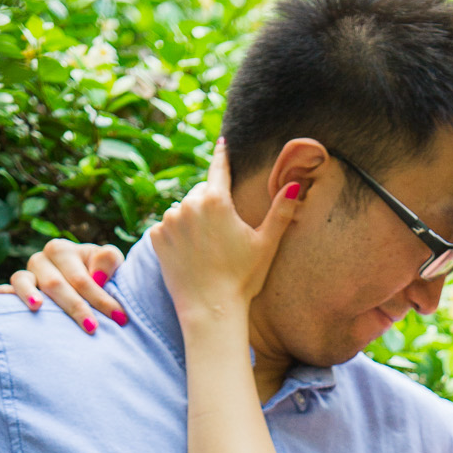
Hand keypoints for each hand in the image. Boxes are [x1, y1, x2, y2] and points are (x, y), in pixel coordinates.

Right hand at [0, 237, 126, 333]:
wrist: (86, 280)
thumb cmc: (101, 274)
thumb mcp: (111, 264)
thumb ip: (109, 260)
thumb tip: (96, 275)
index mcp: (62, 250)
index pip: (82, 278)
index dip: (102, 298)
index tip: (120, 318)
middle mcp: (40, 259)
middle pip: (56, 284)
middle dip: (76, 307)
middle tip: (93, 328)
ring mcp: (27, 276)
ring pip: (24, 283)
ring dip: (29, 295)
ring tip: (37, 307)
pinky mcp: (16, 291)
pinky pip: (4, 291)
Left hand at [150, 137, 300, 323]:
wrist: (211, 310)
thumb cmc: (243, 278)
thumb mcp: (266, 244)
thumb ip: (281, 211)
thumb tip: (296, 185)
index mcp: (217, 201)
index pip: (219, 168)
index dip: (222, 155)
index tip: (222, 142)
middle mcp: (188, 204)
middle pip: (202, 193)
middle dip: (211, 205)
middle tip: (223, 235)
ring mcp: (169, 220)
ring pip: (183, 209)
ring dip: (193, 220)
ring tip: (206, 247)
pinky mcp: (156, 237)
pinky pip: (168, 227)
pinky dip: (177, 235)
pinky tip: (190, 254)